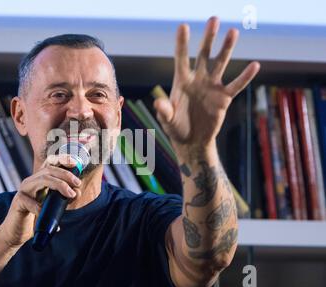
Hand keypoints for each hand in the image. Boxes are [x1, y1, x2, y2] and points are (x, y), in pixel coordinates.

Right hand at [0, 154, 81, 248]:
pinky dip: (39, 206)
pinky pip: (30, 201)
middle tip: (78, 183)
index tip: (76, 163)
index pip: (50, 164)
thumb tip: (77, 192)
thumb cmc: (35, 218)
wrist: (15, 233)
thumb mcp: (53, 206)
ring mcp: (23, 191)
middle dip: (65, 174)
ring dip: (59, 184)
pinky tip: (44, 211)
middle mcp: (30, 182)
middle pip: (48, 170)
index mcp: (38, 181)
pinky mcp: (18, 203)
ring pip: (42, 179)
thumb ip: (63, 198)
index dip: (62, 160)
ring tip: (70, 194)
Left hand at [154, 17, 259, 153]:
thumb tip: (158, 104)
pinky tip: (254, 65)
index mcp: (182, 82)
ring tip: (233, 31)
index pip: (181, 59)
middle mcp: (198, 80)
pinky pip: (236, 85)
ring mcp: (212, 87)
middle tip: (213, 19)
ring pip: (220, 63)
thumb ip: (164, 111)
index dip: (182, 43)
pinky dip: (245, 77)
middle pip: (203, 55)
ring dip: (226, 48)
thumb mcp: (167, 121)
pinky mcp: (224, 98)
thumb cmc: (176, 128)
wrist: (192, 141)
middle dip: (208, 38)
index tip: (183, 26)